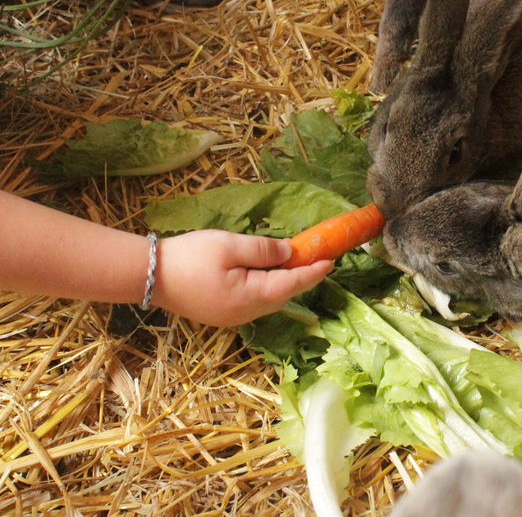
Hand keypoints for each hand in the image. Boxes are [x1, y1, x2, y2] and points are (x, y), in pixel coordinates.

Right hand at [152, 230, 333, 326]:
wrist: (147, 276)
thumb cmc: (189, 257)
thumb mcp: (230, 245)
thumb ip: (264, 250)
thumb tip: (290, 254)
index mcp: (250, 297)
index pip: (292, 284)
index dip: (313, 272)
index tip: (331, 260)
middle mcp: (245, 314)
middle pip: (283, 295)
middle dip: (301, 277)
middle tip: (314, 256)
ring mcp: (232, 318)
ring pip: (269, 300)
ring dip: (283, 282)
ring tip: (294, 262)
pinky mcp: (221, 315)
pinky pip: (253, 302)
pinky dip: (266, 287)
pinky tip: (265, 273)